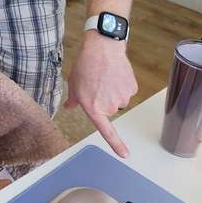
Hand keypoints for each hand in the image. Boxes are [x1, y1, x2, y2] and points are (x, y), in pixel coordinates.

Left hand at [65, 33, 137, 157]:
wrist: (102, 47)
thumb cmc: (85, 65)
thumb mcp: (74, 84)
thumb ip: (73, 100)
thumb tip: (69, 107)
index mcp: (93, 108)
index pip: (106, 131)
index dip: (116, 144)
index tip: (125, 155)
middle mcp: (109, 106)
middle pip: (109, 109)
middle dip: (103, 99)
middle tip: (96, 84)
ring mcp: (122, 97)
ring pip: (118, 100)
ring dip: (112, 91)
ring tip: (105, 76)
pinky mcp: (132, 88)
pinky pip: (127, 91)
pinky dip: (122, 84)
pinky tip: (115, 73)